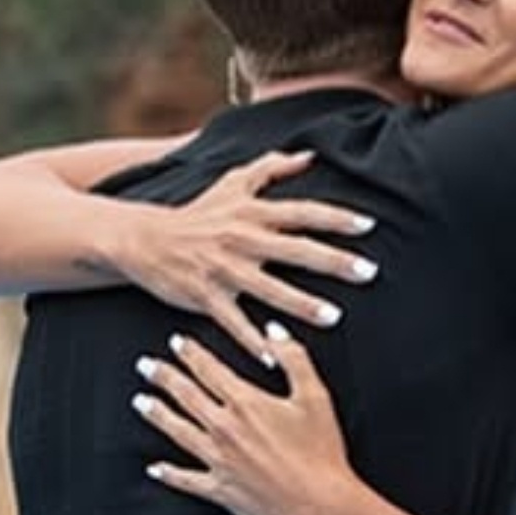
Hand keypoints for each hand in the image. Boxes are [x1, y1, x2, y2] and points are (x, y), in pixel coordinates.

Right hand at [115, 149, 378, 361]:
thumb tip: (309, 155)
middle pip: (295, 249)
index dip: (335, 219)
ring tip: (333, 318)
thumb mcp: (233, 183)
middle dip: (333, 262)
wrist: (147, 239)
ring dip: (302, 304)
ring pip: (270, 288)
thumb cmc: (198, 213)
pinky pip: (233, 322)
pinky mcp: (205, 296)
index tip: (368, 227)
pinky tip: (274, 358)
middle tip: (368, 273)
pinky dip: (252, 341)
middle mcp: (242, 238)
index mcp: (253, 212)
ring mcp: (224, 269)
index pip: (302, 212)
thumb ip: (271, 168)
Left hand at [132, 325, 355, 514]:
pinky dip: (169, 474)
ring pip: (178, 432)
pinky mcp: (220, 489)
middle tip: (145, 365)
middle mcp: (224, 429)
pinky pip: (187, 480)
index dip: (190, 353)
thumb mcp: (315, 396)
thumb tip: (273, 329)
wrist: (319, 504)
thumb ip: (293, 357)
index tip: (176, 342)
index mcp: (245, 403)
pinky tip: (155, 468)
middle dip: (163, 377)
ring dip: (157, 414)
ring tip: (140, 402)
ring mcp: (218, 460)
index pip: (208, 369)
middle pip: (185, 396)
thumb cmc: (321, 452)